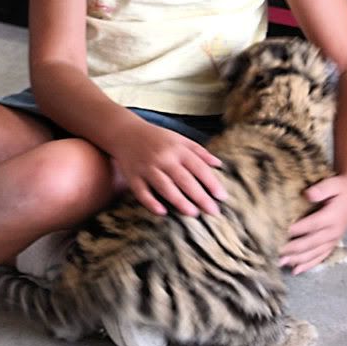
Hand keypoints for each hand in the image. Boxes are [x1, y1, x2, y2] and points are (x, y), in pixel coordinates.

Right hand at [110, 120, 227, 217]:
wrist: (124, 132)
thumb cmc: (156, 137)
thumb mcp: (179, 138)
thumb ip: (199, 151)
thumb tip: (219, 165)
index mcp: (177, 149)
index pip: (198, 167)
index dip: (211, 182)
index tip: (222, 197)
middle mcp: (163, 158)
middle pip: (184, 180)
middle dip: (200, 197)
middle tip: (213, 212)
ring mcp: (147, 168)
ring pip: (164, 186)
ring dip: (179, 201)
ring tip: (193, 213)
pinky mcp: (132, 176)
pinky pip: (141, 192)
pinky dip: (151, 202)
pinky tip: (162, 212)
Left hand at [279, 175, 346, 274]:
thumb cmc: (339, 187)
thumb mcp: (332, 184)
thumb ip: (321, 189)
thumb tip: (308, 194)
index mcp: (332, 218)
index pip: (310, 225)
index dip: (295, 230)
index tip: (278, 233)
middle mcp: (333, 232)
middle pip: (310, 243)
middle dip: (292, 249)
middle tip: (274, 252)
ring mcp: (333, 239)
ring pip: (314, 253)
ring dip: (297, 259)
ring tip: (280, 262)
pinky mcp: (332, 243)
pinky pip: (320, 257)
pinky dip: (308, 264)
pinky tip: (296, 270)